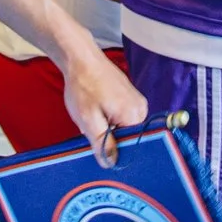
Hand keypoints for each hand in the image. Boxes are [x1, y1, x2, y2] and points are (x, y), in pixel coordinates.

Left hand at [60, 42, 147, 166]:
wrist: (80, 58)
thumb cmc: (83, 86)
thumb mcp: (88, 120)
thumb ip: (102, 144)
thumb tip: (111, 164)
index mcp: (135, 116)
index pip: (132, 146)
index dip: (116, 152)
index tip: (100, 152)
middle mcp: (141, 109)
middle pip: (128, 136)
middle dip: (109, 138)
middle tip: (91, 130)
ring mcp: (136, 101)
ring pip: (123, 127)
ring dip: (107, 127)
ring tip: (92, 116)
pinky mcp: (129, 95)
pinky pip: (121, 116)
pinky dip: (108, 118)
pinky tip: (95, 109)